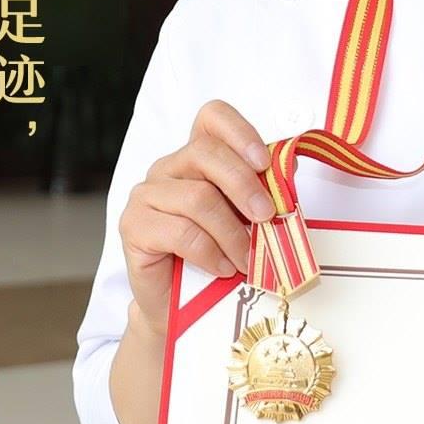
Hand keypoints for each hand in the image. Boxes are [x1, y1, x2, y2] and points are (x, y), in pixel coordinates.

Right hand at [119, 100, 274, 335]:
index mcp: (197, 156)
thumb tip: (289, 168)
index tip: (264, 163)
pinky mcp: (134, 226)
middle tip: (268, 217)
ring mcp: (147, 195)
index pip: (212, 117)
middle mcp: (168, 168)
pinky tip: (222, 267)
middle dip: (244, 185)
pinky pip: (180, 232)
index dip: (240, 132)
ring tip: (246, 259)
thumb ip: (262, 191)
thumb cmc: (217, 256)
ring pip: (197, 197)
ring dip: (232, 232)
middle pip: (206, 154)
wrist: (180, 305)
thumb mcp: (245, 220)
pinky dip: (210, 252)